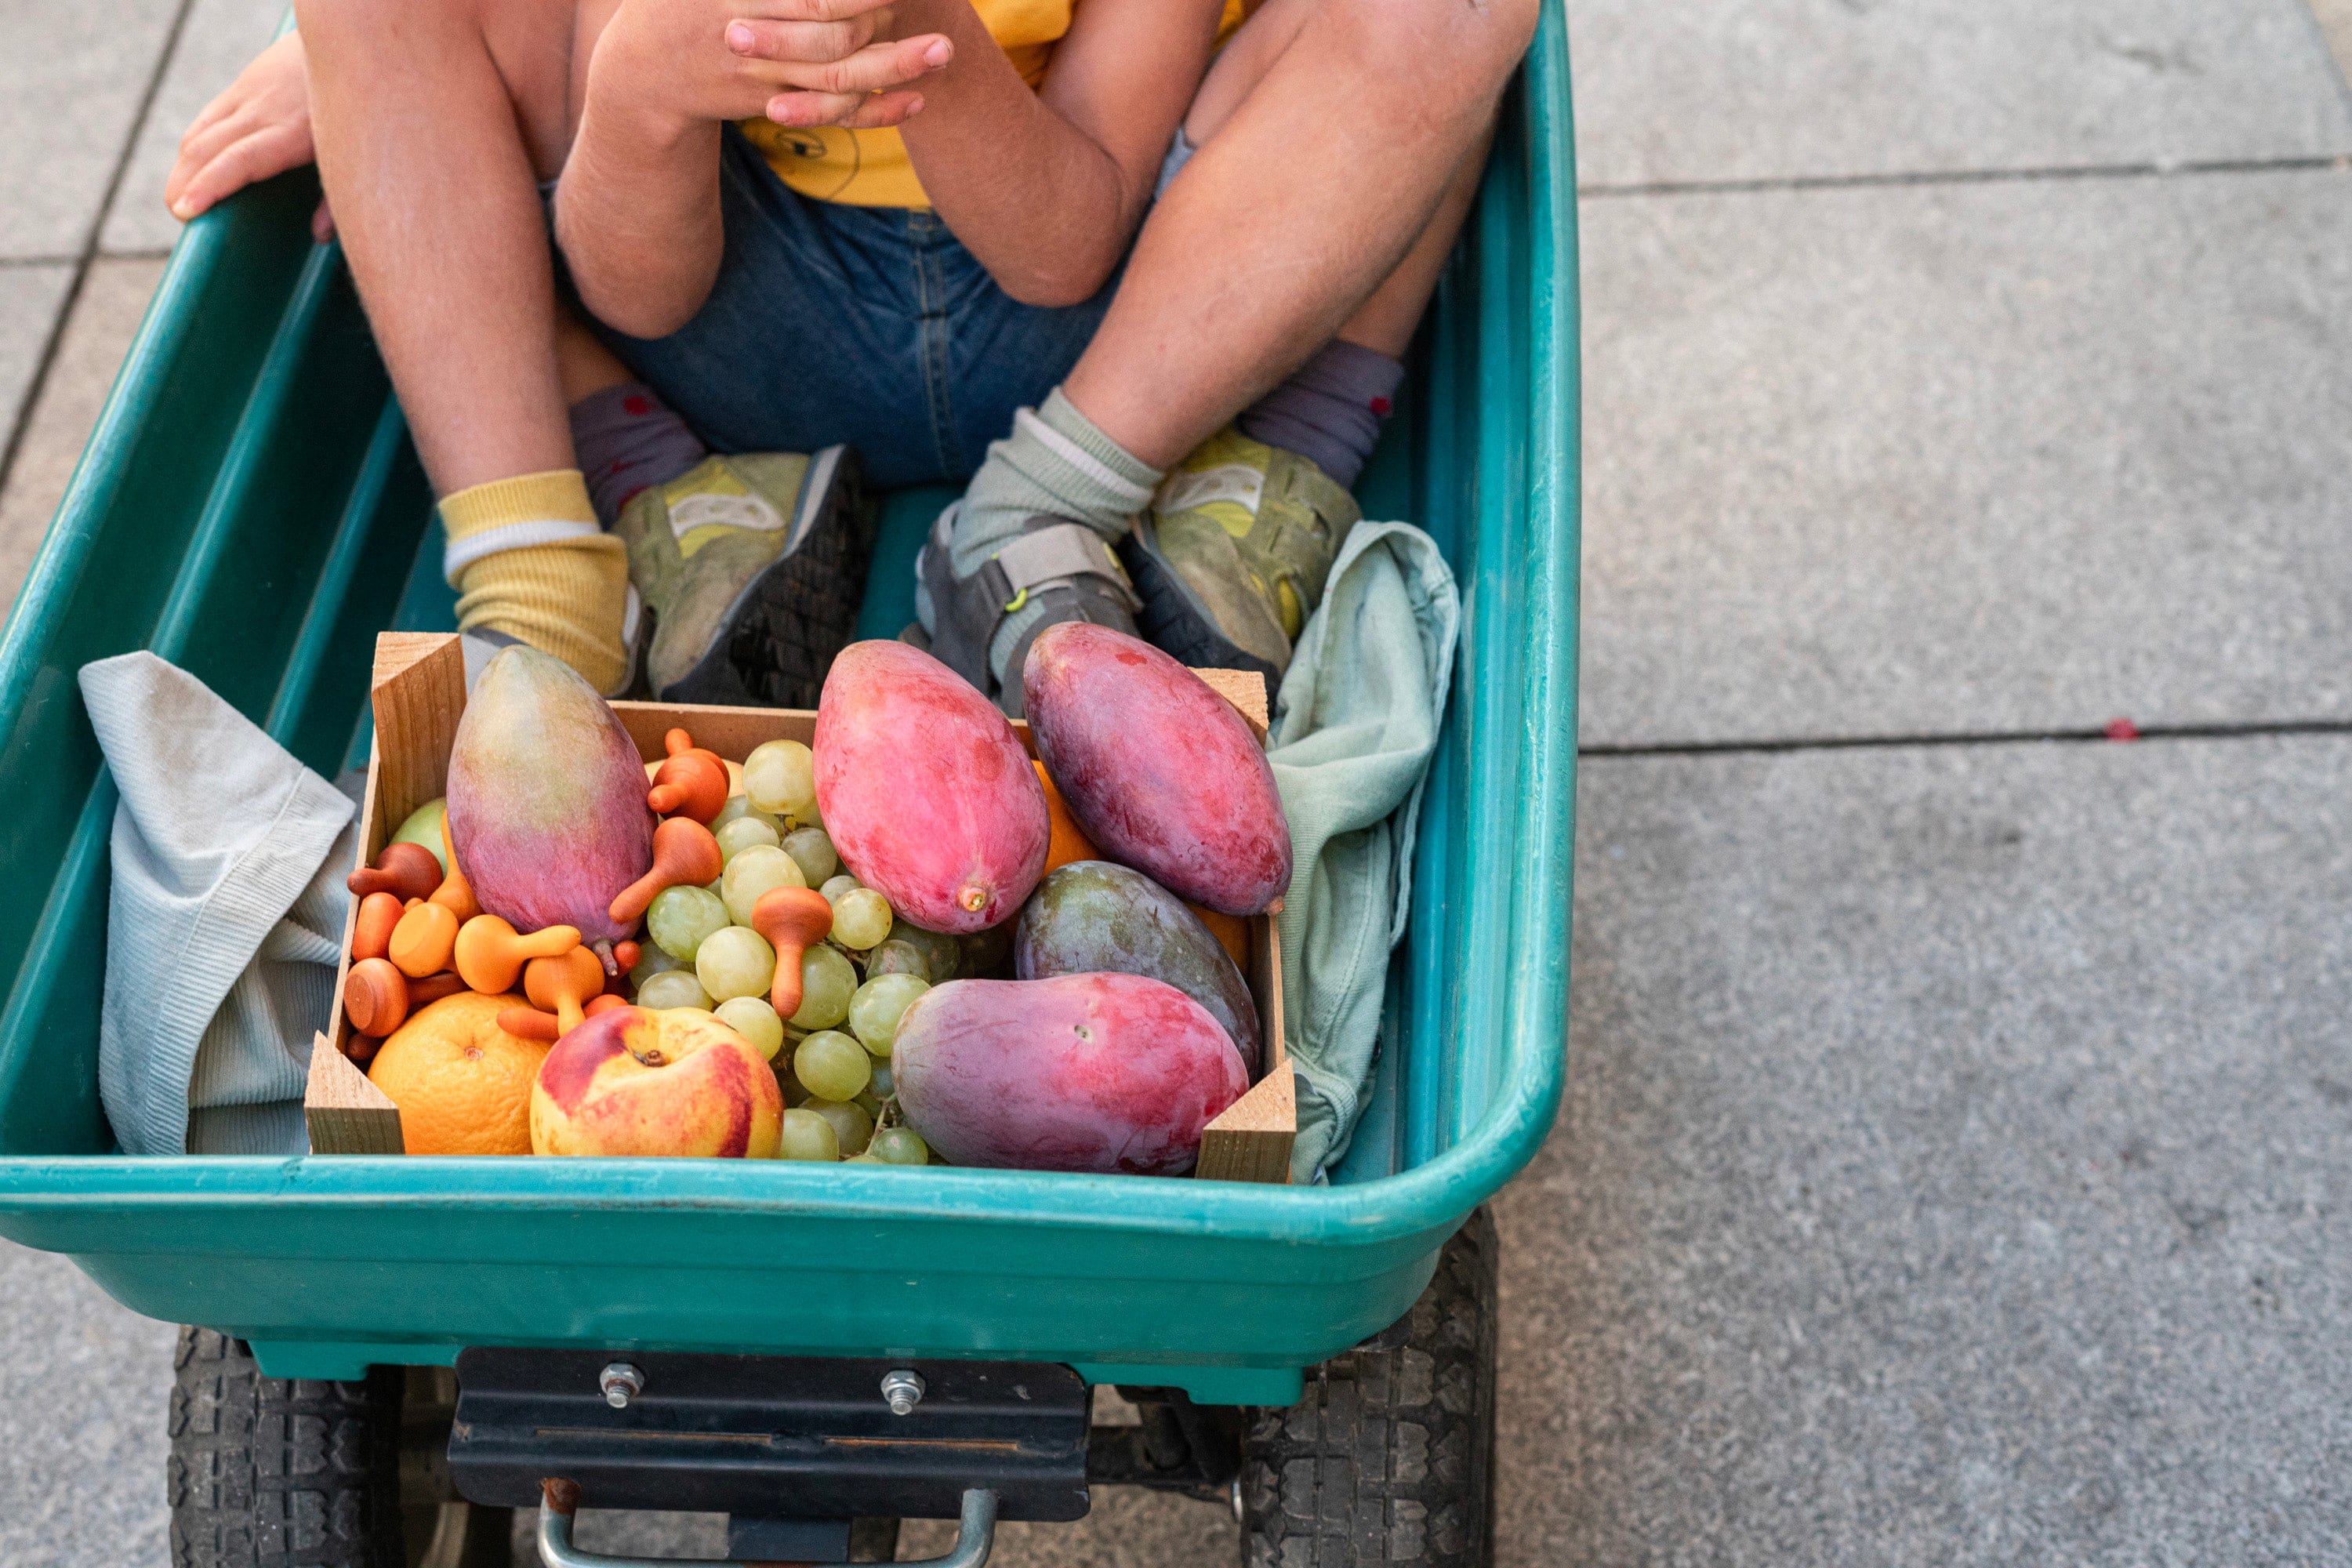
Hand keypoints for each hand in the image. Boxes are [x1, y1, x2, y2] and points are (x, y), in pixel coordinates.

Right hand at [164, 33, 334, 240]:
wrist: (350, 42)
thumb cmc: (359, 108)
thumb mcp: (354, 154)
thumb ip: (337, 197)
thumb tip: (318, 236)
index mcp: (292, 133)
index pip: (239, 161)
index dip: (209, 186)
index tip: (185, 211)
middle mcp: (262, 112)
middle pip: (207, 149)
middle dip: (184, 184)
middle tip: (177, 214)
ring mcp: (247, 96)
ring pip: (200, 133)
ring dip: (183, 167)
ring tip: (179, 199)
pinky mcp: (241, 86)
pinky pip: (208, 119)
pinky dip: (194, 145)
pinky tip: (192, 166)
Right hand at [592, 0, 951, 138]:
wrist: (643, 76)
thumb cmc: (676, 0)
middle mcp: (752, 41)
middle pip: (830, 37)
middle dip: (883, 21)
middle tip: (933, 12)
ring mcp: (766, 81)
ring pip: (839, 82)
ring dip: (894, 68)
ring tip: (942, 51)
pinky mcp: (778, 106)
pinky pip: (835, 115)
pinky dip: (876, 111)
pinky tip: (914, 99)